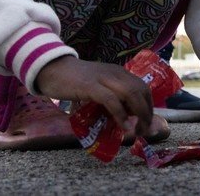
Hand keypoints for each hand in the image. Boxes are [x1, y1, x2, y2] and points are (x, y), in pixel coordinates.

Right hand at [35, 55, 153, 136]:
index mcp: (119, 73)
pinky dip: (120, 114)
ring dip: (139, 114)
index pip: (142, 88)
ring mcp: (104, 79)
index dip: (148, 106)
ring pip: (131, 94)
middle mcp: (116, 73)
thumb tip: (124, 116)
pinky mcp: (91, 86)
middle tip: (144, 131)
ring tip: (137, 131)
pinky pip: (111, 100)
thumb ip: (111, 97)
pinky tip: (123, 127)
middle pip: (141, 91)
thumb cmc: (73, 81)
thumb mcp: (98, 86)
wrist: (51, 68)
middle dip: (146, 113)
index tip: (147, 123)